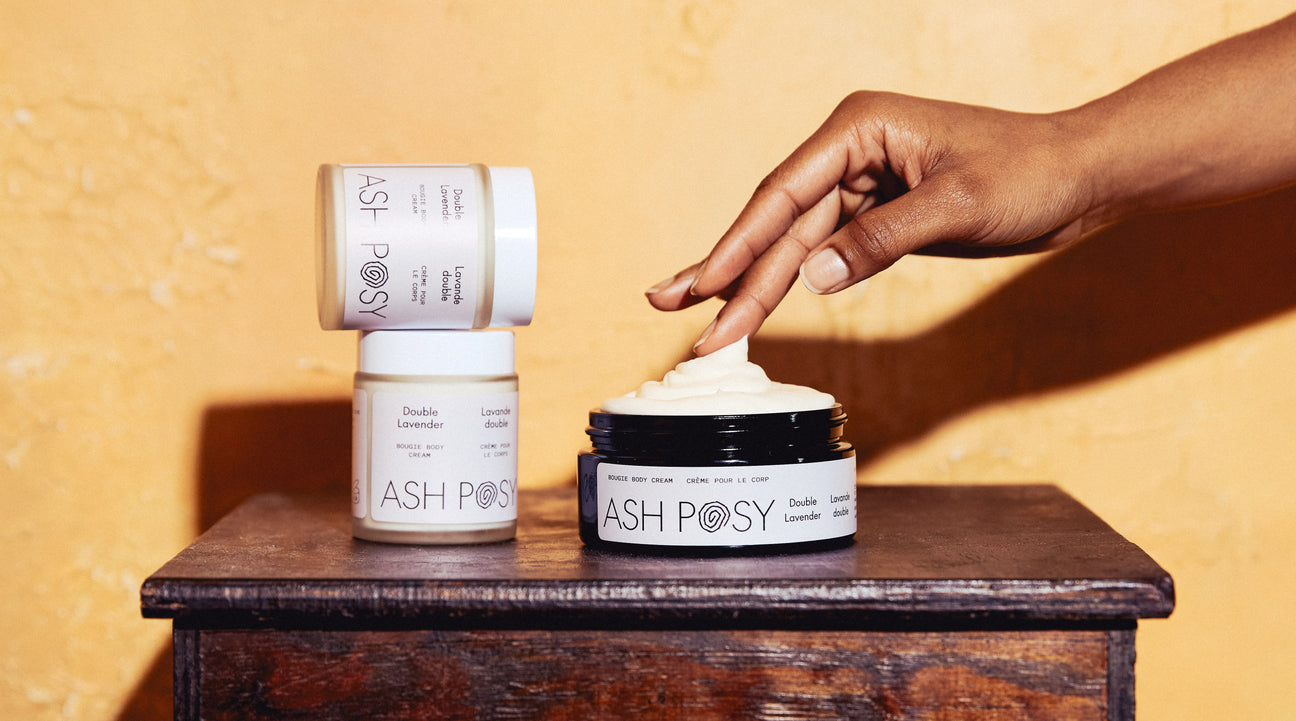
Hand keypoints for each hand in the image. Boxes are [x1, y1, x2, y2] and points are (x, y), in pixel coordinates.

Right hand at [646, 90, 1099, 353]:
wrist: (1082, 175)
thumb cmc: (1030, 172)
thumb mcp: (957, 205)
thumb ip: (880, 240)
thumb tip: (814, 278)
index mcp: (859, 128)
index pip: (782, 194)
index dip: (736, 246)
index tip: (701, 289)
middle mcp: (851, 150)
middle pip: (775, 221)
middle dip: (727, 270)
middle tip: (670, 308)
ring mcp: (863, 182)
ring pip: (794, 242)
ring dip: (752, 283)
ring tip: (705, 320)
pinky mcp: (879, 212)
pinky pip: (824, 251)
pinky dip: (792, 280)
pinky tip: (757, 300)